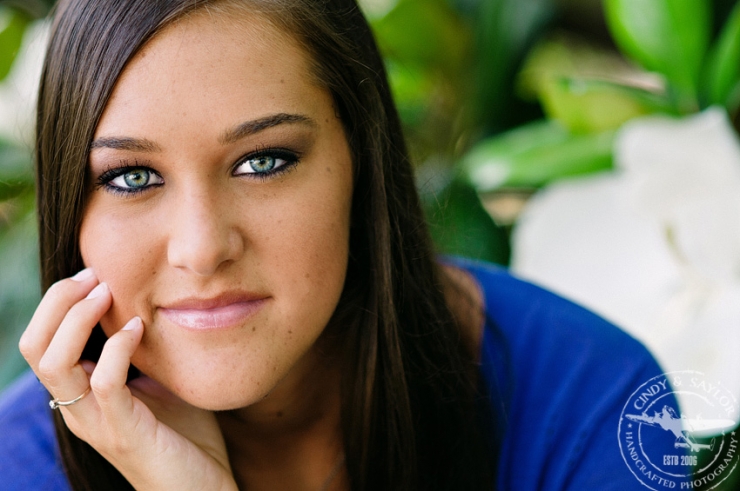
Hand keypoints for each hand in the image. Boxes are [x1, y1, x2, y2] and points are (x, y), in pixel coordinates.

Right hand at [19, 269, 237, 490]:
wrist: (202, 489)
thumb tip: (151, 303)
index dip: (58, 302)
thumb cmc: (184, 434)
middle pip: (34, 348)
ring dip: (78, 319)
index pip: (40, 342)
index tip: (94, 273)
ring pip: (55, 364)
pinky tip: (138, 328)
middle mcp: (77, 408)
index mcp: (80, 394)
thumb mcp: (158, 381)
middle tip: (95, 276)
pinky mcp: (124, 432)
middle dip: (59, 302)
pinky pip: (104, 384)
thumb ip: (144, 351)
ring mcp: (96, 422)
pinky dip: (117, 348)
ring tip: (108, 294)